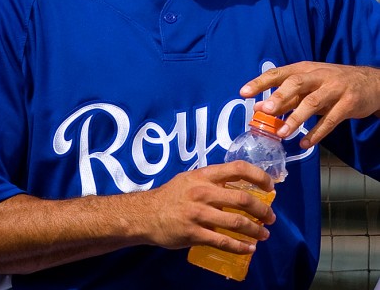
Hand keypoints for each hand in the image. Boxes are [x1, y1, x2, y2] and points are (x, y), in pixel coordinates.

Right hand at [146, 160, 274, 254]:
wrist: (147, 214)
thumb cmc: (171, 195)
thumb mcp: (190, 179)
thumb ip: (211, 180)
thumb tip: (238, 184)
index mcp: (204, 175)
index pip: (238, 169)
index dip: (259, 176)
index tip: (270, 187)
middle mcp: (203, 192)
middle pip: (242, 199)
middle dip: (262, 210)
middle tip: (270, 218)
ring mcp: (199, 213)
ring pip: (237, 223)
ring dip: (255, 230)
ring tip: (263, 234)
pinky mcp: (194, 233)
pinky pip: (223, 241)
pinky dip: (240, 247)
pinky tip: (248, 248)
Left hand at [240, 61, 379, 147]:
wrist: (370, 82)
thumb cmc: (331, 83)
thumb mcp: (309, 85)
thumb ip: (286, 96)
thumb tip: (259, 108)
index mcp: (304, 69)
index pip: (278, 73)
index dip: (260, 82)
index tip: (244, 92)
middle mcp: (318, 75)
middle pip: (295, 83)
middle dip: (279, 97)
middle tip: (265, 110)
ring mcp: (335, 89)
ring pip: (312, 102)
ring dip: (296, 118)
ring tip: (282, 133)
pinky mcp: (348, 104)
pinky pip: (331, 120)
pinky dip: (317, 133)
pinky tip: (304, 143)